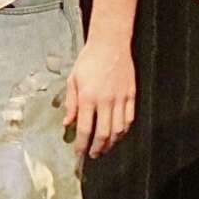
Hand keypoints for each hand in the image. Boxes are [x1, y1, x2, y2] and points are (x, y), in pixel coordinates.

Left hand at [64, 39, 135, 158]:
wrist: (110, 44)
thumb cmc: (88, 61)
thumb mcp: (73, 80)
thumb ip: (70, 103)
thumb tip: (66, 123)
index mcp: (88, 97)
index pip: (84, 129)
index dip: (81, 145)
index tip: (78, 153)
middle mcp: (105, 101)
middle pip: (103, 134)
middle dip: (97, 148)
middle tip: (92, 155)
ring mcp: (120, 99)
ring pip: (118, 130)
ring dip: (111, 143)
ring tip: (104, 148)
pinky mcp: (131, 95)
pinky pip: (129, 119)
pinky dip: (124, 131)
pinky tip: (117, 135)